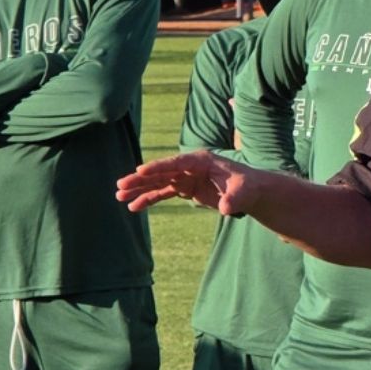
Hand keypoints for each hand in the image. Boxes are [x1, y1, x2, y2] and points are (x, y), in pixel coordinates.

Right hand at [115, 150, 254, 215]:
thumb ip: (233, 199)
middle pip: (162, 171)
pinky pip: (163, 193)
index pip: (177, 162)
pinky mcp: (186, 188)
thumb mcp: (243, 192)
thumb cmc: (248, 187)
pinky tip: (134, 207)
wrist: (250, 192)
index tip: (139, 170)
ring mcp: (186, 177)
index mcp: (202, 161)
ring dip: (140, 189)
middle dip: (141, 179)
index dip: (158, 166)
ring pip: (158, 182)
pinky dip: (149, 199)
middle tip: (120, 185)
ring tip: (119, 196)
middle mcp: (190, 167)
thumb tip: (226, 208)